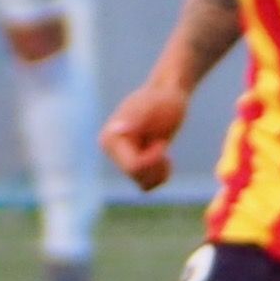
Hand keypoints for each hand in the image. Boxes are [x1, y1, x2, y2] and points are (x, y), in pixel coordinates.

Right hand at [98, 75, 190, 190]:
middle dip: (156, 163)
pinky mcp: (132, 164)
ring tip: (162, 148)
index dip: (153, 158)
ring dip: (160, 170)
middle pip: (138, 176)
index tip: (162, 142)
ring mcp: (120, 158)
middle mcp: (110, 150)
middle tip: (162, 142)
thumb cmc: (163, 99)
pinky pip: (148, 185)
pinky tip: (164, 158)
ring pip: (144, 184)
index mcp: (110, 138)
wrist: (169, 95)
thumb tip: (117, 130)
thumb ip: (136, 117)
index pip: (133, 167)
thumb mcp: (154, 106)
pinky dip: (160, 175)